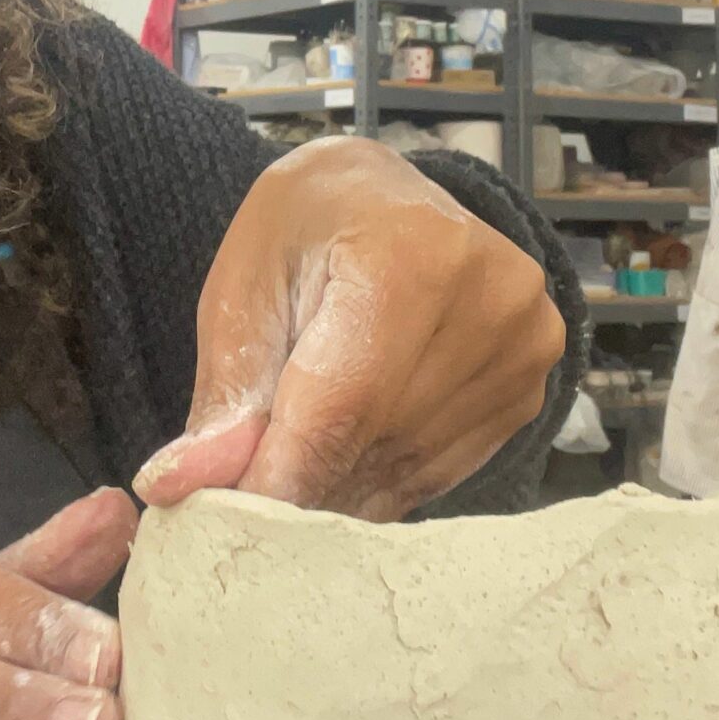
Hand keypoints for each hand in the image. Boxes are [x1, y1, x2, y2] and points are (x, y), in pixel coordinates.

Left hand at [135, 137, 564, 520]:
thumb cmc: (305, 228)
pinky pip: (441, 470)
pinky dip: (380, 480)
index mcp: (408, 254)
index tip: (221, 524)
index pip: (340, 405)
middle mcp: (486, 298)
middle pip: (375, 443)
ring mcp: (521, 345)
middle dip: (297, 487)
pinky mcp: (530, 384)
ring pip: (408, 469)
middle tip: (236, 508)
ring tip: (288, 474)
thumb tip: (188, 484)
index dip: (276, 479)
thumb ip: (227, 389)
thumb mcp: (244, 285)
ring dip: (338, 492)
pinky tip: (343, 462)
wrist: (384, 195)